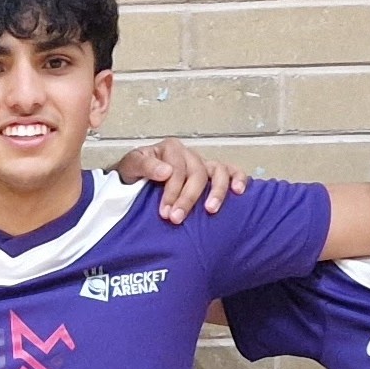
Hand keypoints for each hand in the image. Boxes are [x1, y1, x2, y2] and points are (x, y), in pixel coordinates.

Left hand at [116, 138, 248, 223]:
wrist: (136, 180)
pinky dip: (238, 178)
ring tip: (210, 210)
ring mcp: (203, 163)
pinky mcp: (213, 173)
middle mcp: (189, 154)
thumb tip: (166, 171)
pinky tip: (239, 192)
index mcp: (170, 149)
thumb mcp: (130, 167)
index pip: (177, 170)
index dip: (172, 192)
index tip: (165, 213)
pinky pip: (232, 171)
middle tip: (177, 219)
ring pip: (218, 171)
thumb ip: (144, 166)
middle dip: (188, 198)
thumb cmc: (135, 175)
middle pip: (197, 173)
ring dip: (217, 191)